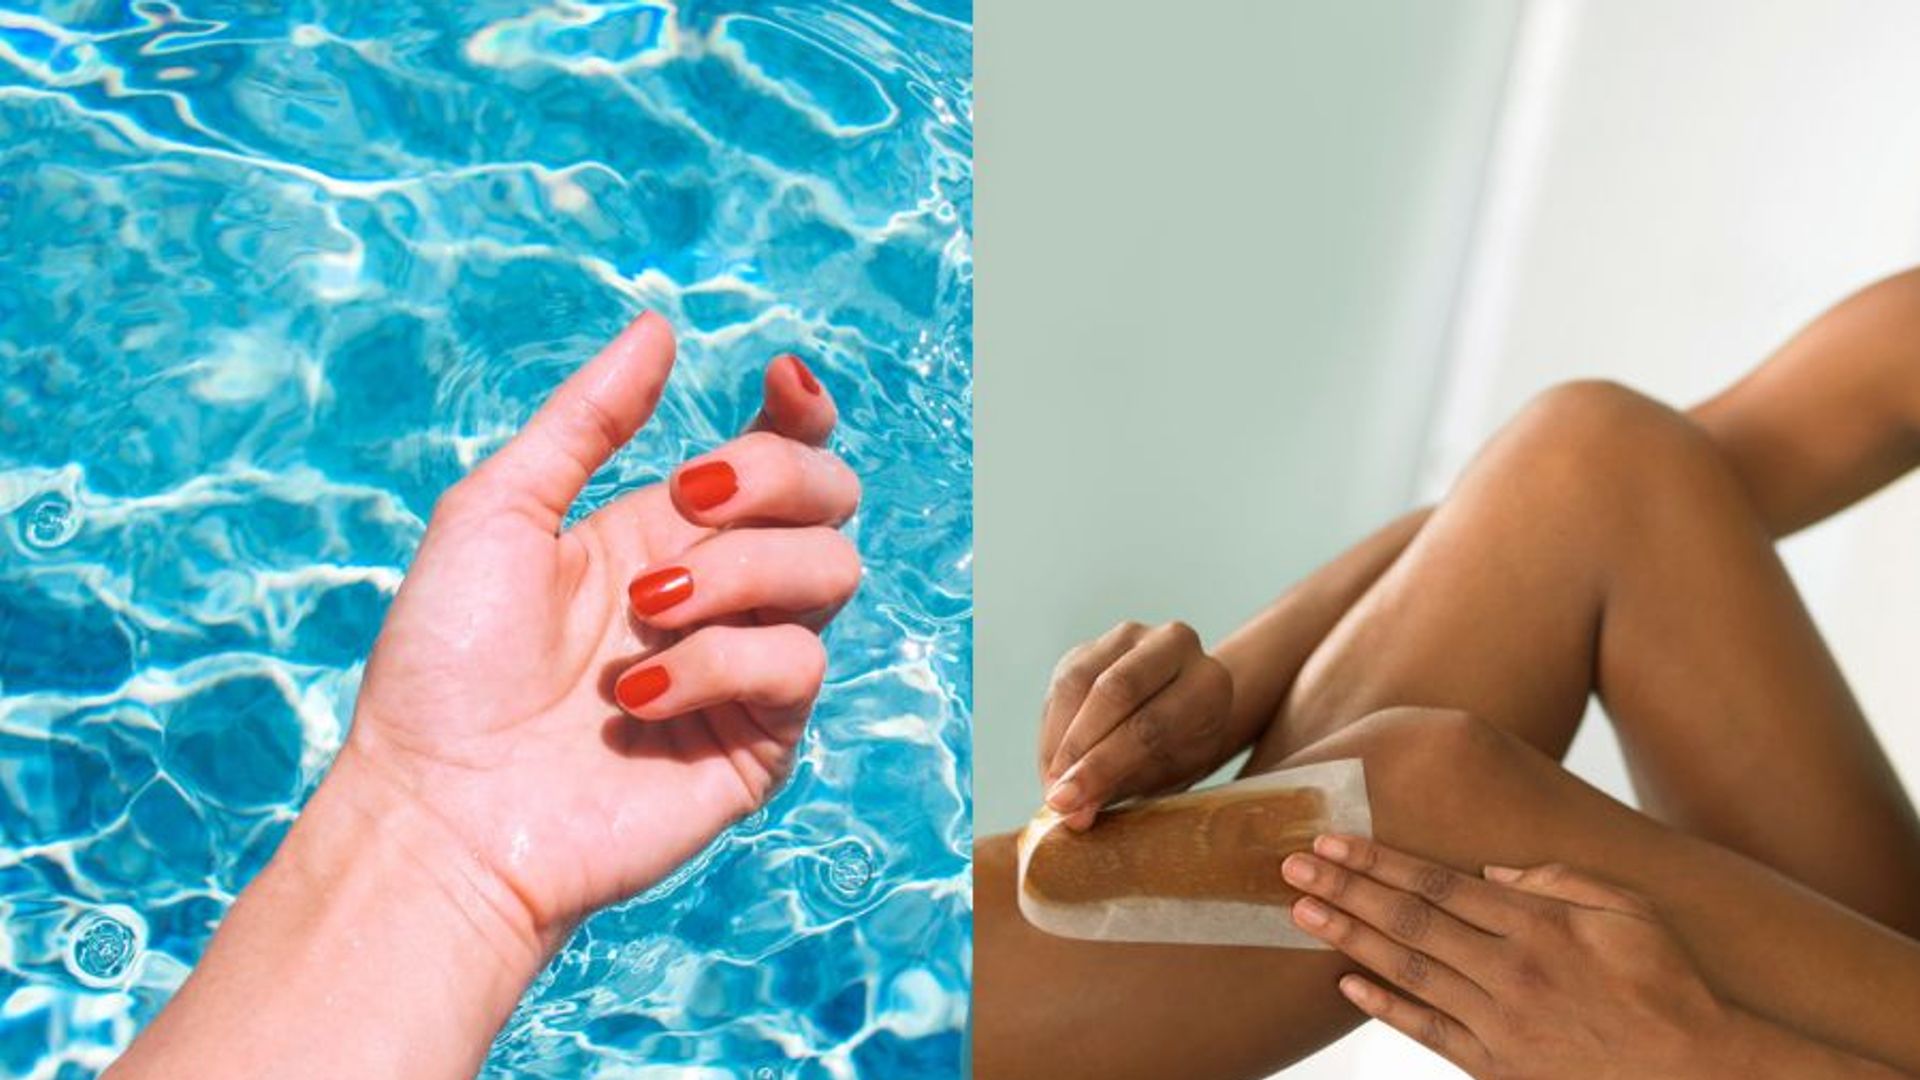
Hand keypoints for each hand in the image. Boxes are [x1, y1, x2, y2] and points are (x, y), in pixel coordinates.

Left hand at [339, 311, 860, 948]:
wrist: (441, 810)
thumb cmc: (445, 666)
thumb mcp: (497, 511)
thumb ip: (586, 420)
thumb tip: (659, 327)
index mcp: (665, 532)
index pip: (777, 453)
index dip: (800, 412)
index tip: (781, 383)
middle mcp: (719, 591)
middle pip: (828, 497)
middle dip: (777, 476)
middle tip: (686, 502)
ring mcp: (745, 665)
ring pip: (831, 570)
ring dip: (737, 571)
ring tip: (643, 615)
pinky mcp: (759, 739)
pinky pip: (798, 663)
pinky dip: (719, 662)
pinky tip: (639, 697)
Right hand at [1038, 619, 1233, 829]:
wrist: (1182, 715)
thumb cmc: (1179, 754)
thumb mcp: (1166, 776)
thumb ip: (1121, 786)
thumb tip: (1070, 813)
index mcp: (1209, 682)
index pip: (1150, 724)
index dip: (1104, 765)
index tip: (1069, 804)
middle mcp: (1175, 644)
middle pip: (1115, 691)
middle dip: (1078, 749)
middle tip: (1055, 798)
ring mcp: (1131, 635)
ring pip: (1079, 682)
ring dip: (1058, 740)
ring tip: (1051, 786)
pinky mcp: (1094, 644)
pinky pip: (1061, 682)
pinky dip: (1052, 729)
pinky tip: (1051, 764)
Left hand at [1281, 836, 1732, 1079]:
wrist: (1697, 1076)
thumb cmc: (1668, 986)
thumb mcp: (1629, 913)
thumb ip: (1559, 881)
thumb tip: (1493, 869)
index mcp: (1539, 926)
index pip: (1438, 884)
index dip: (1379, 860)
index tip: (1332, 839)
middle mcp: (1512, 970)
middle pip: (1409, 921)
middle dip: (1346, 889)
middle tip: (1290, 865)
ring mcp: (1502, 1023)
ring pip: (1409, 971)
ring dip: (1349, 938)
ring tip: (1301, 912)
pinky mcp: (1499, 1069)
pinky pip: (1430, 1032)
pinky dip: (1386, 1007)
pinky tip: (1347, 983)